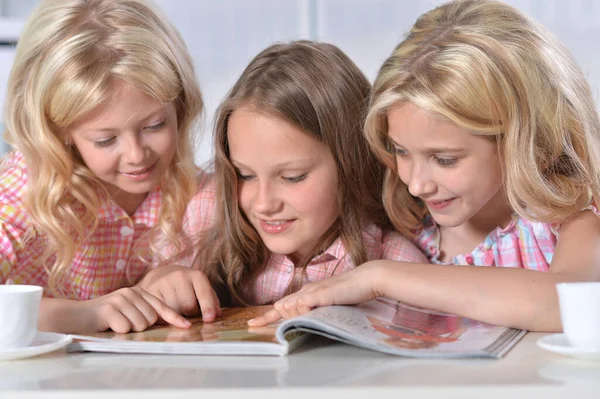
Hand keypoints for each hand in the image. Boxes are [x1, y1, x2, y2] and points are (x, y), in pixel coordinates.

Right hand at [77, 286, 190, 332]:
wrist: (75, 315)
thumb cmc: (105, 317)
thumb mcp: (127, 310)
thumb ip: (143, 313)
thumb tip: (164, 323)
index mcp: (138, 292)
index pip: (161, 306)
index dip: (175, 317)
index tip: (187, 326)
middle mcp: (131, 292)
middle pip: (150, 320)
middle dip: (140, 327)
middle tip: (124, 323)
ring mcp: (120, 299)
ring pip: (139, 325)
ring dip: (128, 330)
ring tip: (115, 324)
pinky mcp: (109, 308)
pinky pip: (125, 328)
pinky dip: (118, 331)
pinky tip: (108, 325)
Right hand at [137, 264, 220, 321]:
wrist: (161, 275)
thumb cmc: (187, 286)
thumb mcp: (201, 289)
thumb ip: (211, 300)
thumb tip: (218, 314)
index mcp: (196, 275)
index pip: (204, 293)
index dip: (207, 307)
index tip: (209, 319)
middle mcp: (180, 276)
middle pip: (189, 306)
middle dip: (191, 313)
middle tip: (188, 308)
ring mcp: (164, 282)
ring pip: (174, 311)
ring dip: (177, 314)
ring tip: (176, 305)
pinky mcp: (151, 290)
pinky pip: (160, 311)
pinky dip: (164, 314)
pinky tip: (165, 306)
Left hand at [248, 262, 383, 326]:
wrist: (366, 278)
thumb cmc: (352, 290)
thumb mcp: (331, 302)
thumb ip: (318, 309)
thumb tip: (307, 317)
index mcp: (308, 293)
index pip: (283, 306)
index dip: (266, 316)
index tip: (253, 324)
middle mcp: (306, 291)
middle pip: (281, 307)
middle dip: (271, 318)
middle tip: (268, 323)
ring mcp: (312, 292)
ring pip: (289, 307)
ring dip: (292, 316)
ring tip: (308, 314)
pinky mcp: (320, 294)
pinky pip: (302, 304)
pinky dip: (298, 310)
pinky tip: (301, 311)